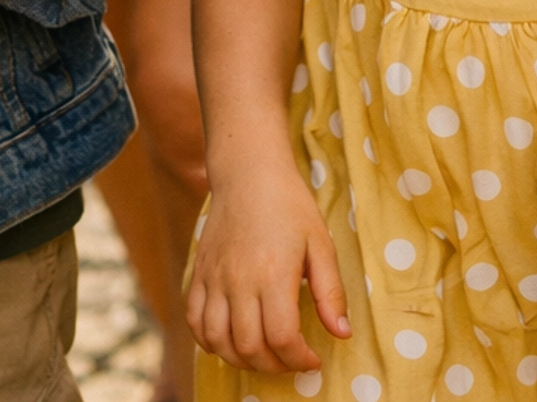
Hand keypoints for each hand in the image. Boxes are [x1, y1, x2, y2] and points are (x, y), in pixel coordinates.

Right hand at [186, 162, 349, 373]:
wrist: (248, 171)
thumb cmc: (290, 205)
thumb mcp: (321, 243)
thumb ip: (331, 292)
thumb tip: (342, 334)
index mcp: (273, 273)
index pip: (281, 338)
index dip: (299, 359)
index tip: (312, 359)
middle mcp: (239, 280)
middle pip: (249, 347)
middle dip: (274, 365)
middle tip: (290, 359)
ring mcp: (214, 277)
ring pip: (218, 340)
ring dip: (241, 360)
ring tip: (262, 355)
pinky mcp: (199, 272)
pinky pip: (194, 320)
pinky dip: (209, 342)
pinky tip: (229, 341)